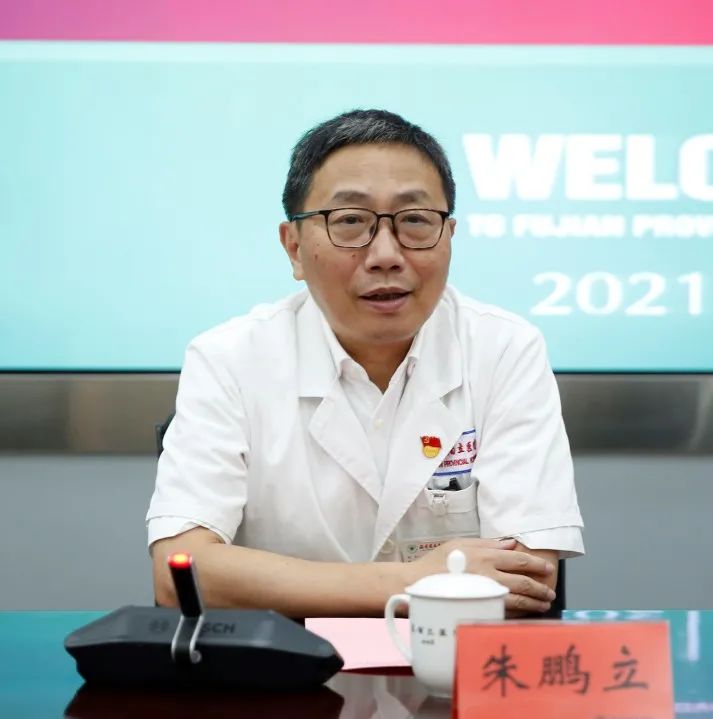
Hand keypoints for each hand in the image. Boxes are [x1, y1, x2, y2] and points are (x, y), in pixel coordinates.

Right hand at [405, 537, 555, 614]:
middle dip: (541, 588)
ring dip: (534, 603)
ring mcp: (485, 594)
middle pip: (524, 582)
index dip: (537, 564)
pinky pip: (505, 612)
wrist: (417, 584)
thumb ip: (486, 543)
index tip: (548, 568)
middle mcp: (488, 575)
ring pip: (518, 600)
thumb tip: (511, 544)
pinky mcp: (480, 609)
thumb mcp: (459, 544)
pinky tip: (525, 613)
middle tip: (550, 592)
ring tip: (544, 605)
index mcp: (485, 556)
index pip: (519, 559)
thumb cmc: (437, 562)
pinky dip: (519, 613)